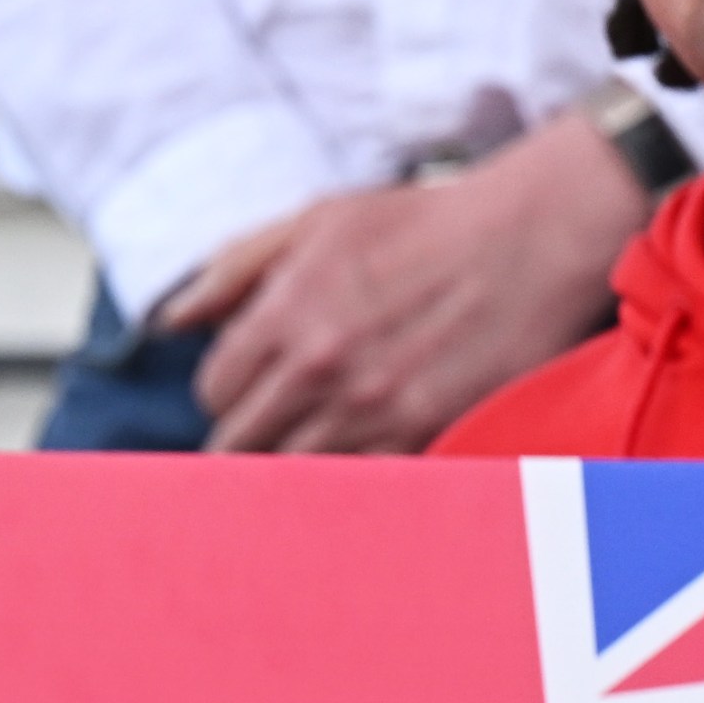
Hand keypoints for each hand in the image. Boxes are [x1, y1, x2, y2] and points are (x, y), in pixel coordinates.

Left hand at [165, 110, 651, 452]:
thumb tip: (170, 320)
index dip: (231, 390)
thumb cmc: (428, 223)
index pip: (215, 389)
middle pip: (242, 441)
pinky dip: (352, 476)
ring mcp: (371, 406)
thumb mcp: (318, 221)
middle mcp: (318, 365)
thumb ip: (235, 266)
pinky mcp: (423, 432)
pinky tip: (361, 457)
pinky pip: (359, 481)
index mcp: (284, 312)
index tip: (256, 387)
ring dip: (297, 462)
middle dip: (253, 434)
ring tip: (316, 447)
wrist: (533, 237)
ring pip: (293, 472)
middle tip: (277, 426)